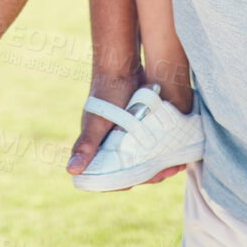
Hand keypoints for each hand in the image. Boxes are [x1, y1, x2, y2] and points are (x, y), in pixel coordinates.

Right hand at [66, 73, 183, 188]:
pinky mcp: (141, 124)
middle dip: (150, 172)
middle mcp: (112, 143)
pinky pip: (152, 143)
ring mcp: (128, 134)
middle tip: (169, 171)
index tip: (146, 181)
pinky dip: (163, 148)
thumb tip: (70, 171)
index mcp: (98, 146)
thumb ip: (86, 146)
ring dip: (159, 162)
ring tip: (176, 164)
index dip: (128, 181)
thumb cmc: (106, 93)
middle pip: (131, 168)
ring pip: (144, 157)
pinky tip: (176, 150)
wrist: (122, 65)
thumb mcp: (97, 122)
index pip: (111, 175)